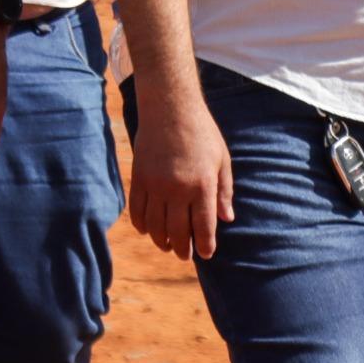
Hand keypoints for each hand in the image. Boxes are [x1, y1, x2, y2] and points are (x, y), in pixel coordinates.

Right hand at [129, 84, 232, 259]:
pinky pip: (137, 210)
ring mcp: (156, 184)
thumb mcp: (222, 160)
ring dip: (161, 240)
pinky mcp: (139, 178)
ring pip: (155, 226)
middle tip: (185, 255)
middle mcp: (178, 189)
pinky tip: (148, 229)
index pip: (204, 227)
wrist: (169, 108)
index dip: (204, 246)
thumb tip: (226, 219)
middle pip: (177, 232)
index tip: (205, 254)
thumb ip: (224, 191)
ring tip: (167, 245)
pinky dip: (141, 225)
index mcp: (203, 185)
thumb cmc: (201, 133)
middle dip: (182, 249)